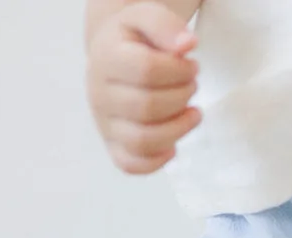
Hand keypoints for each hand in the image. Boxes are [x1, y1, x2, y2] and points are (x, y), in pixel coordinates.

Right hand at [87, 2, 200, 174]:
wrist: (114, 56)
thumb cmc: (135, 39)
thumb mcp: (147, 17)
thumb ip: (166, 25)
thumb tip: (188, 45)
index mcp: (106, 58)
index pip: (147, 70)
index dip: (180, 71)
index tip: (192, 66)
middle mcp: (99, 93)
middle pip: (148, 107)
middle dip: (181, 98)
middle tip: (192, 86)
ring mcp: (104, 123)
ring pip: (143, 140)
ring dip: (179, 130)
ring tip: (192, 113)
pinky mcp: (113, 146)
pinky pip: (131, 165)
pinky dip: (157, 161)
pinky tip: (173, 144)